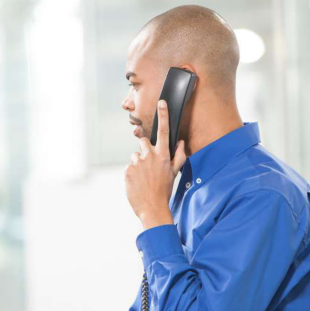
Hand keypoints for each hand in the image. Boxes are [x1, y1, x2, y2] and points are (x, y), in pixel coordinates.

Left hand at [124, 99, 186, 229]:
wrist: (153, 208)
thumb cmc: (165, 191)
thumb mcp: (174, 173)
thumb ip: (179, 156)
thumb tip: (182, 142)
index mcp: (163, 156)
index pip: (163, 131)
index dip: (163, 116)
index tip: (162, 102)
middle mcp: (150, 156)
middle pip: (143, 141)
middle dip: (145, 148)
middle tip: (149, 164)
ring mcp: (137, 163)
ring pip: (135, 156)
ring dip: (138, 164)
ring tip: (144, 179)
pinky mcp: (127, 171)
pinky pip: (129, 168)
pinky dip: (132, 174)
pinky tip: (138, 184)